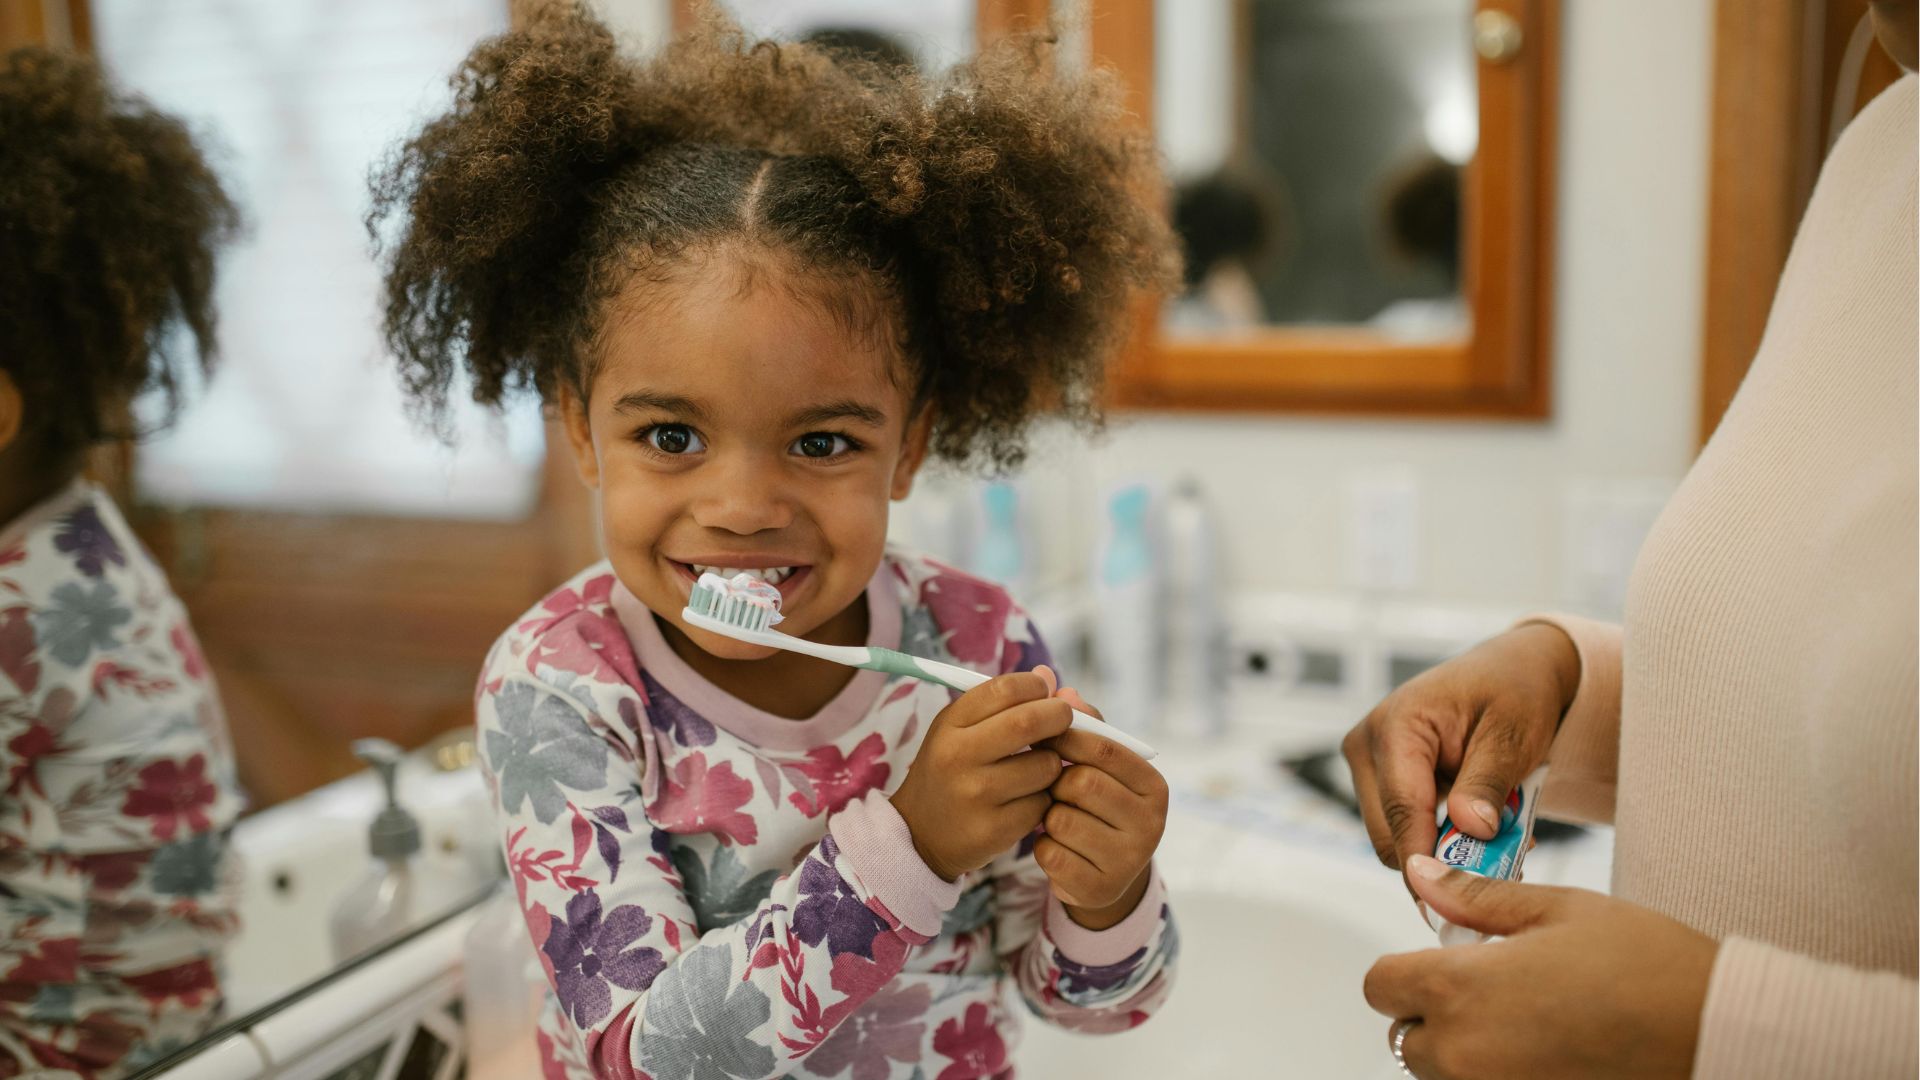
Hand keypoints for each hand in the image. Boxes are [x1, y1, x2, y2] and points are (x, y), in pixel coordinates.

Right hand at [891, 668, 1070, 881]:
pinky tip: (1026, 800)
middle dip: (1059, 716)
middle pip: (1028, 722)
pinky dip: (1044, 799)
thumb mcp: (960, 730)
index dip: (1036, 685)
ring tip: (1037, 768)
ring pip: (1044, 766)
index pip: (1004, 689)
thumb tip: (1048, 675)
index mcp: (949, 725)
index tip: (1045, 692)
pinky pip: (1043, 804)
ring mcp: (976, 795)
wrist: (919, 834)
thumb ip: (1002, 702)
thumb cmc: (950, 771)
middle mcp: (958, 757)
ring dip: (1052, 764)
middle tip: (1063, 720)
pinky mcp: (994, 830)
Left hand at [1035, 687, 1167, 929]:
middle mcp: (1152, 824)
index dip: (1066, 736)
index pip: (1105, 748)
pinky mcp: (1099, 887)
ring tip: (1054, 817)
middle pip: (1081, 783)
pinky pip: (1050, 854)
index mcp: (1154, 786)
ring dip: (1046, 816)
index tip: (1040, 734)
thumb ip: (1084, 726)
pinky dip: (1042, 847)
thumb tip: (1063, 688)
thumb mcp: (1098, 766)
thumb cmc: (1097, 806)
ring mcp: (1128, 859)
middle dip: (1055, 782)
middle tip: (1050, 785)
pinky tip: (1054, 846)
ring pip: (1061, 819)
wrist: (1102, 875)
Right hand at [1341, 623, 1580, 885]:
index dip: (1427, 859)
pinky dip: (1442, 838)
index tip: (1457, 898)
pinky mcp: (1382, 778)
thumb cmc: (1514, 691)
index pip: (1401, 810)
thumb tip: (1469, 830)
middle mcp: (1369, 744)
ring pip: (1395, 836)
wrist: (1513, 670)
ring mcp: (1370, 762)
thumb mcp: (1512, 735)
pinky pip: (1404, 826)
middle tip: (1501, 866)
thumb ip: (1487, 784)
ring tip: (1499, 839)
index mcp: (1396, 725)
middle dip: (1440, 857)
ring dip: (1444, 848)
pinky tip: (1481, 827)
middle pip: (1387, 834)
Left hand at [1364, 854, 1717, 1078]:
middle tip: (1494, 989)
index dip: (1405, 968)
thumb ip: (1475, 899)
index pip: (1381, 986)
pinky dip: (1501, 1073)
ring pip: (1444, 1073)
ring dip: (1465, 1048)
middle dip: (1435, 1012)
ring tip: (1528, 1019)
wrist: (1717, 1033)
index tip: (1440, 961)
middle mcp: (1465, 1054)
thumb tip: (1422, 877)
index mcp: (1460, 991)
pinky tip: (1546, 1049)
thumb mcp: (1557, 910)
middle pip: (1406, 1038)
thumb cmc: (1648, 968)